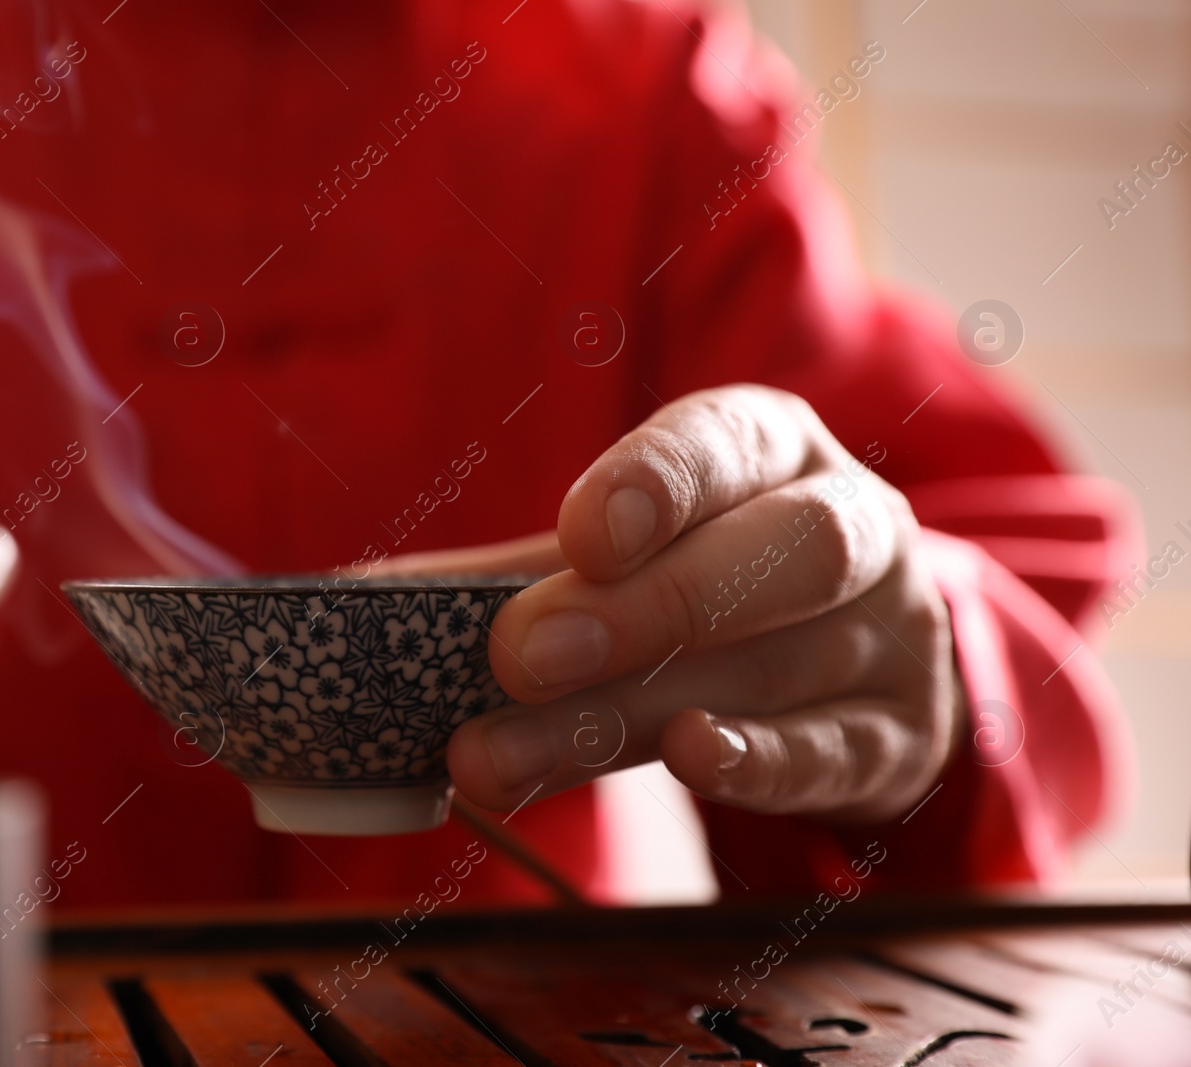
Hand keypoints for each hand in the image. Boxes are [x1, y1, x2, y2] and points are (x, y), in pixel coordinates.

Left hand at [379, 385, 962, 822]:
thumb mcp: (623, 553)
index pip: (728, 440)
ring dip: (625, 714)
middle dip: (646, 606)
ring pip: (766, 669)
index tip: (582, 535)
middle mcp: (851, 526)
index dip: (657, 482)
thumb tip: (357, 604)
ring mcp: (887, 634)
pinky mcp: (897, 734)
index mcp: (771, 449)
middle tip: (519, 654)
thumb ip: (511, 572)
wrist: (857, 655)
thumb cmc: (711, 576)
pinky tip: (690, 761)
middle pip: (778, 554)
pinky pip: (836, 750)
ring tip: (497, 756)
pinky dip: (760, 761)